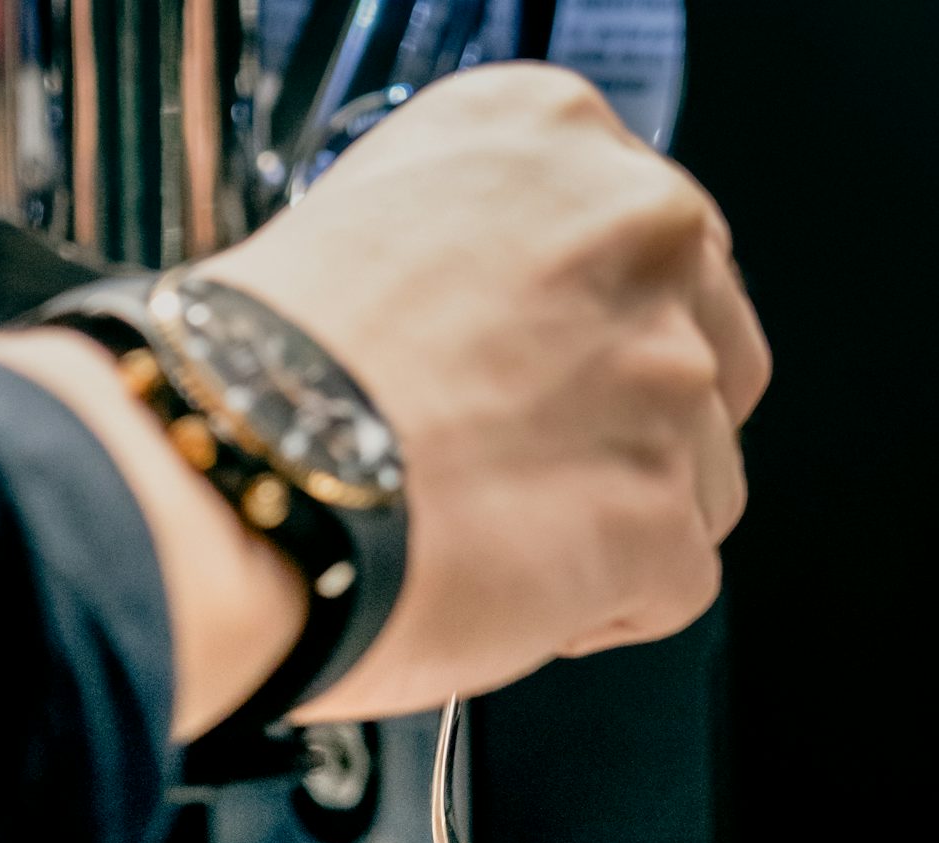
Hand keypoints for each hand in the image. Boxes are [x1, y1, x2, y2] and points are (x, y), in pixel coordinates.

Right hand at [207, 63, 770, 716]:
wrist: (231, 488)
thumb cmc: (259, 386)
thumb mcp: (371, 231)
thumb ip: (482, 262)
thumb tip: (520, 335)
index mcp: (552, 136)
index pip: (650, 241)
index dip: (593, 336)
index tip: (537, 382)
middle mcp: (633, 233)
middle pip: (707, 349)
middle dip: (630, 426)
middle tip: (521, 472)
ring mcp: (665, 376)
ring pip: (707, 473)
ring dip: (618, 521)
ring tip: (495, 536)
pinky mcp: (665, 513)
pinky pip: (678, 580)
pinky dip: (603, 610)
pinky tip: (505, 591)